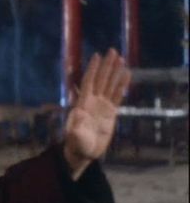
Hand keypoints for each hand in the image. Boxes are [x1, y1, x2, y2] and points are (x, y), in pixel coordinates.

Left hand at [64, 48, 131, 179]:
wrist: (83, 152)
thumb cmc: (77, 144)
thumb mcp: (75, 138)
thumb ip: (76, 129)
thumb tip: (75, 121)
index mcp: (83, 103)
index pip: (88, 82)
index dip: (93, 69)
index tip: (97, 56)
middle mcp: (92, 101)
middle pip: (100, 79)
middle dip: (106, 66)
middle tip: (112, 50)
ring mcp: (102, 106)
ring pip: (109, 85)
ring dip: (115, 72)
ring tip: (121, 58)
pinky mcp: (110, 112)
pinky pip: (118, 95)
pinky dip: (122, 85)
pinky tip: (127, 75)